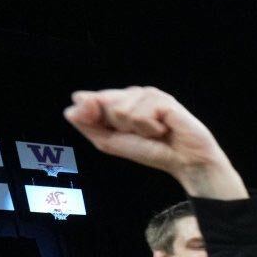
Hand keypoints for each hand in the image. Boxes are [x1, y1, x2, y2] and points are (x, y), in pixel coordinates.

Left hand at [63, 88, 246, 199]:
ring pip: (119, 109)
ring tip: (154, 133)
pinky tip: (163, 129)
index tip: (111, 130)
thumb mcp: (110, 143)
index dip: (90, 114)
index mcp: (118, 101)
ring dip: (136, 129)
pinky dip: (149, 129)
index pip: (87, 99)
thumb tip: (70, 109)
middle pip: (101, 103)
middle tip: (140, 134)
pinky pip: (138, 114)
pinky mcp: (163, 99)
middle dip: (117, 126)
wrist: (186, 163)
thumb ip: (89, 125)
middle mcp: (132, 93)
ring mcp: (149, 94)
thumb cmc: (153, 152)